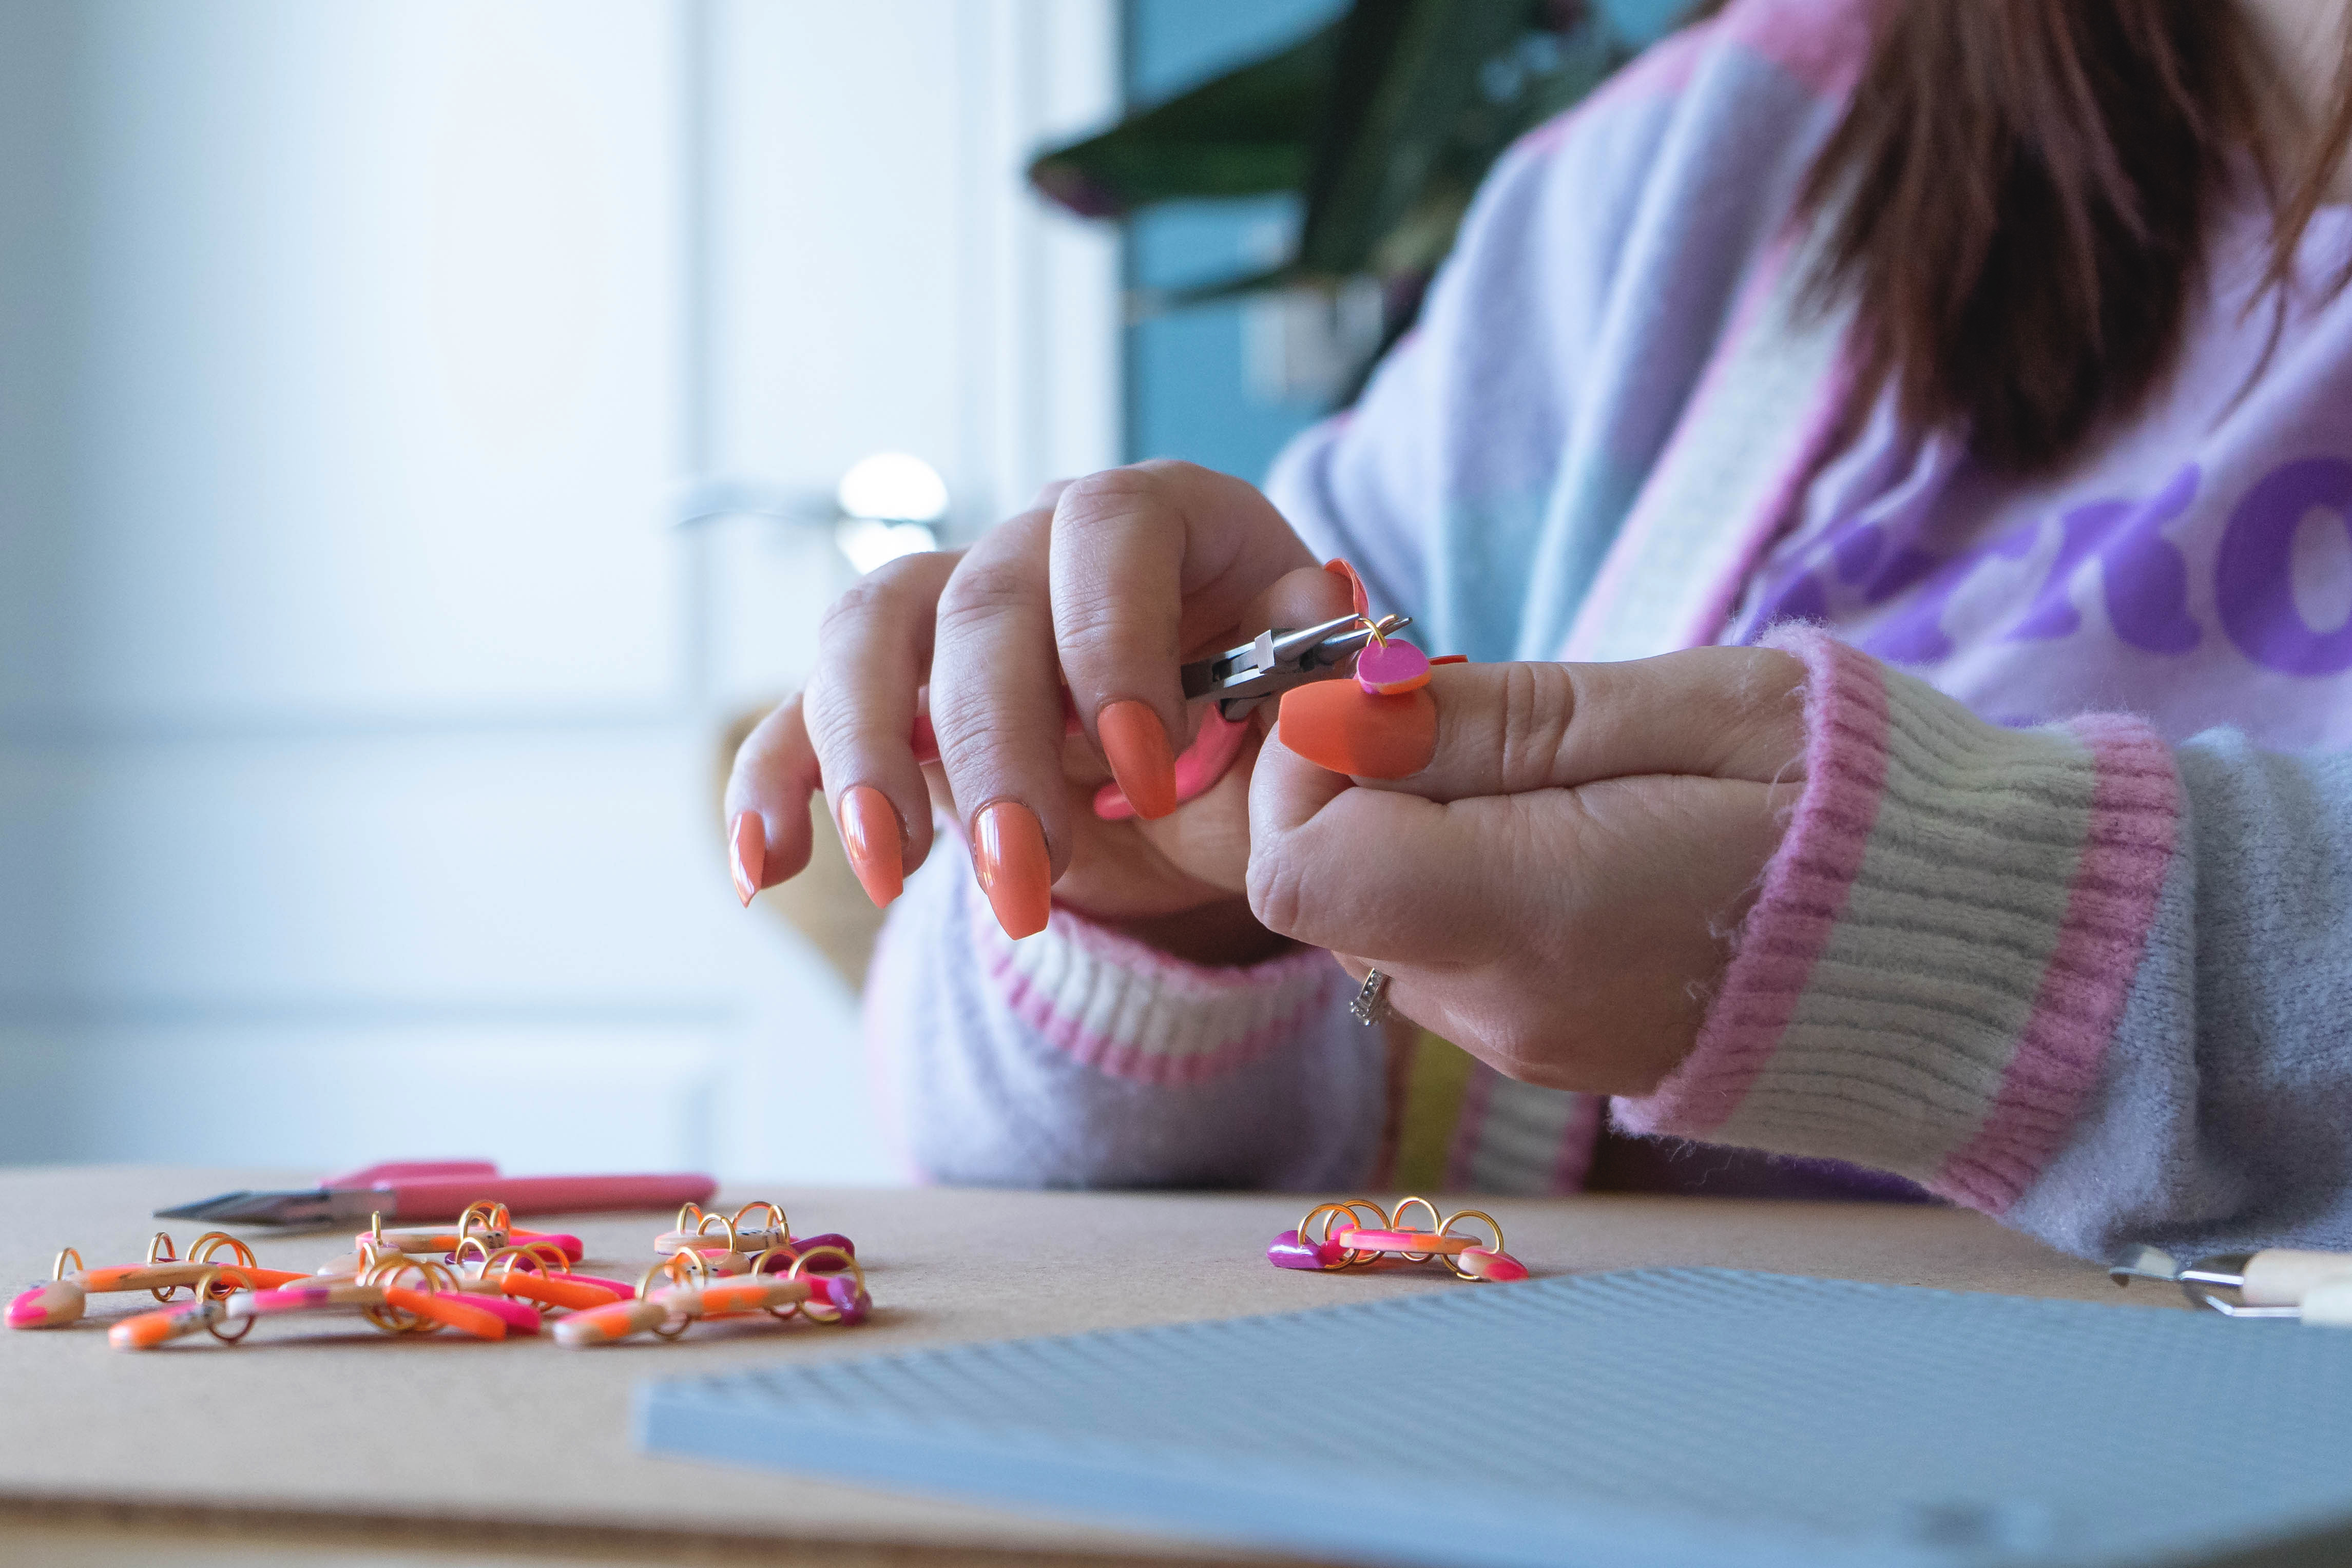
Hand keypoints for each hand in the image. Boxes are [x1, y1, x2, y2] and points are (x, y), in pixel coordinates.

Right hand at [724, 462, 1355, 962]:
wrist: (1200, 774)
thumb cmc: (1255, 728)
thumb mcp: (1301, 714)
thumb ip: (1306, 686)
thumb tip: (1311, 643)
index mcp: (1153, 517)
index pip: (1108, 531)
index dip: (1115, 645)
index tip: (1146, 774)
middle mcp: (1035, 542)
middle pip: (981, 608)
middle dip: (997, 753)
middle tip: (1030, 879)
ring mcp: (944, 606)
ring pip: (866, 635)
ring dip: (868, 758)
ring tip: (890, 872)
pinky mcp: (879, 690)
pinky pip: (799, 715)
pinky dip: (772, 786)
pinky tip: (763, 873)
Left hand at [1246, 648, 1808, 1093]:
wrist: (1970, 954)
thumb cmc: (1846, 804)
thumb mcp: (1684, 710)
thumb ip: (1499, 719)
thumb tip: (1347, 708)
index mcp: (1535, 915)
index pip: (1298, 867)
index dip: (1310, 764)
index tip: (1393, 693)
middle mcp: (1505, 1007)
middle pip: (1325, 892)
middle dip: (1361, 789)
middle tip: (1477, 716)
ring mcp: (1524, 1045)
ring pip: (1377, 923)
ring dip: (1416, 835)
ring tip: (1550, 780)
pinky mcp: (1548, 1051)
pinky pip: (1445, 959)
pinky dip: (1466, 886)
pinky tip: (1570, 840)